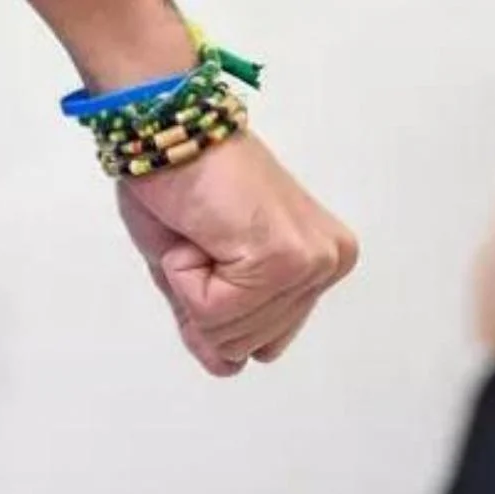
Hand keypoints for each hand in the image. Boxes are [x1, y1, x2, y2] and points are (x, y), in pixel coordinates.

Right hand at [117, 134, 359, 375]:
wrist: (166, 124)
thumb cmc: (180, 183)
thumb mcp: (195, 273)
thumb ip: (216, 325)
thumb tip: (229, 368)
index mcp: (318, 264)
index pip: (263, 343)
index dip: (216, 305)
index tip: (212, 245)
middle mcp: (328, 263)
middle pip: (249, 345)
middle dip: (206, 297)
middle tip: (205, 235)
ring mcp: (311, 262)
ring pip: (231, 333)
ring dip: (195, 284)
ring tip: (204, 230)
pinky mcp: (283, 259)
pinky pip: (215, 311)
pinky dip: (187, 276)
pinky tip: (200, 231)